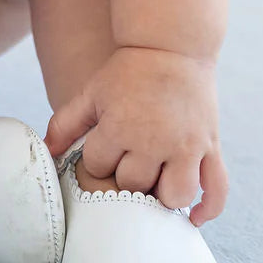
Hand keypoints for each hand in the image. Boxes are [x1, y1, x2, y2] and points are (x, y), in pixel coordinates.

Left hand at [43, 45, 228, 225]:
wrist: (171, 44)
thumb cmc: (128, 70)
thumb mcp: (92, 92)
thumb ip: (65, 123)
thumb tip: (46, 153)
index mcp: (121, 127)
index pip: (98, 168)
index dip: (97, 161)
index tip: (103, 148)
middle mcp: (155, 141)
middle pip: (134, 186)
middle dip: (126, 180)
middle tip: (127, 165)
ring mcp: (187, 145)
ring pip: (175, 196)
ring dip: (162, 198)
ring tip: (155, 186)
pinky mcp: (210, 145)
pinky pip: (217, 188)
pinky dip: (209, 209)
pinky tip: (194, 218)